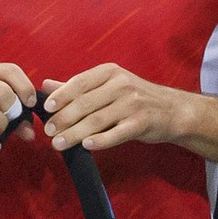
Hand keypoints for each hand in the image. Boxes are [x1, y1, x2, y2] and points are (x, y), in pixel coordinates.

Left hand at [40, 63, 190, 151]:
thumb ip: (77, 87)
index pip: (79, 82)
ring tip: (58, 143)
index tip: (46, 108)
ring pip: (97, 120)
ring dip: (74, 134)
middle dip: (63, 119)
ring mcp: (133, 104)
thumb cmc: (134, 98)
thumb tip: (45, 85)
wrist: (173, 110)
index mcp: (110, 72)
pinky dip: (99, 140)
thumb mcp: (108, 86)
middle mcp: (122, 85)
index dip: (61, 96)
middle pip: (85, 104)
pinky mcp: (142, 123)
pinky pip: (116, 133)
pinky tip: (85, 146)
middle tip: (48, 131)